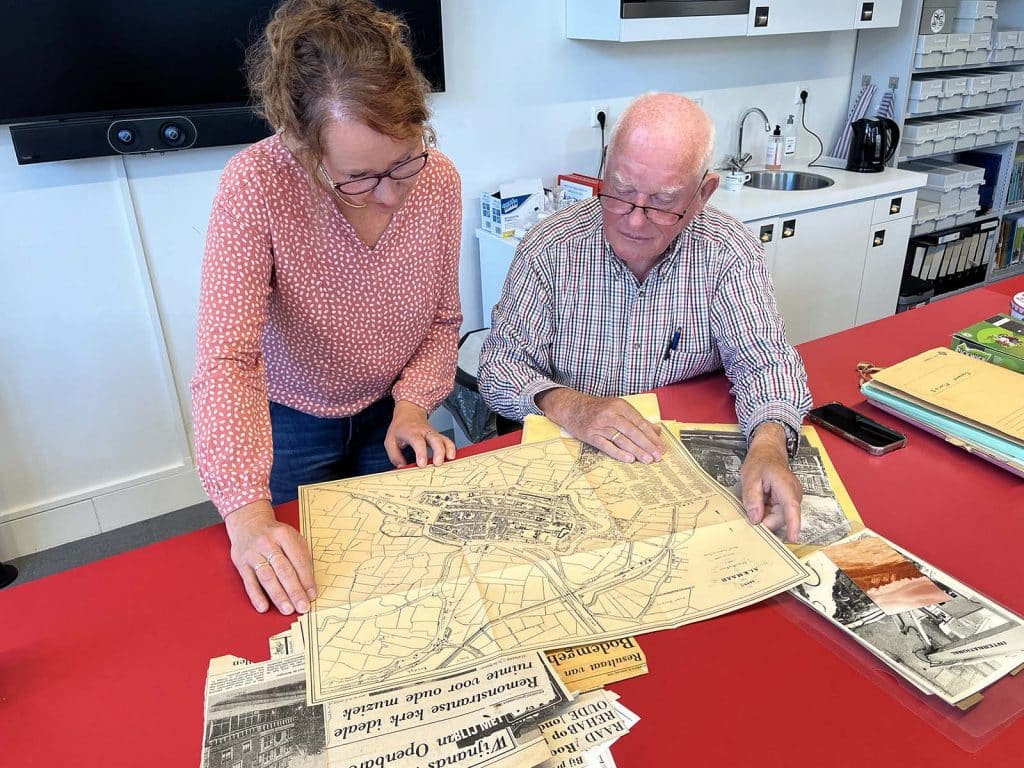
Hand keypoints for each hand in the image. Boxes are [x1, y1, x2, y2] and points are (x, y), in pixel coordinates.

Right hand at [224, 500, 316, 614]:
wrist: (248, 522)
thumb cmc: (275, 534)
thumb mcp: (292, 537)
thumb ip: (301, 557)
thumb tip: (309, 584)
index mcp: (284, 535)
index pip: (298, 560)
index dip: (306, 579)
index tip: (312, 595)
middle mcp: (268, 544)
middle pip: (283, 570)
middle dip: (294, 590)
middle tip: (302, 606)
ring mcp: (253, 554)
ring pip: (267, 577)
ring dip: (278, 595)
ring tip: (287, 609)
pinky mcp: (241, 563)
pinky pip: (249, 582)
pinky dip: (256, 596)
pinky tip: (263, 607)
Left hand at [385, 399, 455, 467]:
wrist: (409, 412)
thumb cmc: (400, 427)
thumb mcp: (390, 440)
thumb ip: (395, 456)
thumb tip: (402, 467)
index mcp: (411, 432)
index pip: (418, 442)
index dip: (421, 453)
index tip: (422, 464)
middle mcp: (424, 432)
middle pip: (435, 439)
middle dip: (438, 452)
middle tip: (438, 464)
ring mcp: (433, 433)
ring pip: (444, 439)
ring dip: (448, 449)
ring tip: (449, 460)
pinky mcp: (438, 436)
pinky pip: (447, 441)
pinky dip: (451, 448)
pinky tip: (451, 457)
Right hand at [535, 388, 662, 462]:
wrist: (572, 407)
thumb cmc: (598, 409)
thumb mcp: (618, 408)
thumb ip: (638, 419)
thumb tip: (656, 430)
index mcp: (620, 406)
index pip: (640, 423)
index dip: (651, 436)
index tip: (660, 447)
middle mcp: (610, 414)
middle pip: (632, 431)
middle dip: (646, 445)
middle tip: (657, 456)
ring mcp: (600, 425)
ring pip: (621, 439)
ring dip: (636, 451)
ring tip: (647, 460)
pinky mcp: (590, 435)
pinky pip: (606, 446)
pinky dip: (618, 453)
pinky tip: (629, 458)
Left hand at [739, 422, 801, 541]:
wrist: (769, 452)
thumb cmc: (760, 462)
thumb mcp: (750, 478)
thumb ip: (752, 498)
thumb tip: (755, 519)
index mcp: (785, 485)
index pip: (791, 507)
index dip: (793, 524)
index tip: (793, 538)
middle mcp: (793, 493)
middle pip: (782, 517)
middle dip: (766, 520)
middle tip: (751, 511)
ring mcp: (793, 498)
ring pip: (780, 517)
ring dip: (766, 515)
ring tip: (757, 500)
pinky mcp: (789, 502)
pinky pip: (778, 514)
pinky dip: (768, 512)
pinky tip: (762, 501)